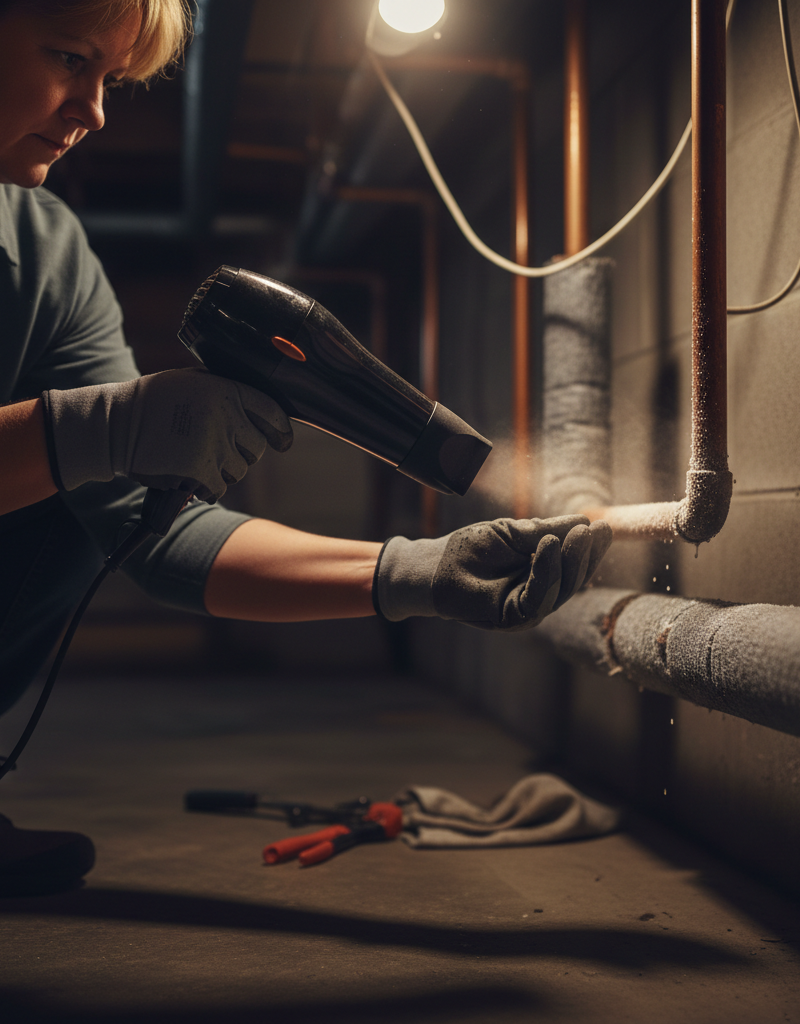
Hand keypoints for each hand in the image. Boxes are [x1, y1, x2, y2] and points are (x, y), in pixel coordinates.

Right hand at [42, 368, 292, 502]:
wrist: (116, 425)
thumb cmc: (153, 402)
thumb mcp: (191, 381)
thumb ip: (224, 391)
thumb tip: (261, 411)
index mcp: (226, 390)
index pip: (271, 411)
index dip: (281, 429)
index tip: (283, 441)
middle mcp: (225, 416)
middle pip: (257, 447)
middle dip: (243, 453)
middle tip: (220, 451)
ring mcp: (214, 445)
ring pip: (239, 470)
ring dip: (223, 472)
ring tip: (198, 461)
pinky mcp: (200, 471)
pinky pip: (219, 489)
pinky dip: (208, 489)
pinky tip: (193, 481)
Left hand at [373, 515, 611, 630]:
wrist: (436, 565)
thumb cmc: (471, 549)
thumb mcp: (513, 533)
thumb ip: (546, 530)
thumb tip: (584, 521)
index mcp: (542, 576)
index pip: (574, 565)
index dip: (590, 548)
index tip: (603, 527)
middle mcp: (539, 596)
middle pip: (574, 579)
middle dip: (586, 554)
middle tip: (594, 529)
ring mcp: (528, 611)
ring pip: (562, 589)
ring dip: (571, 561)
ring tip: (577, 534)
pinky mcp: (514, 620)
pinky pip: (539, 597)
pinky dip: (546, 571)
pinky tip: (547, 545)